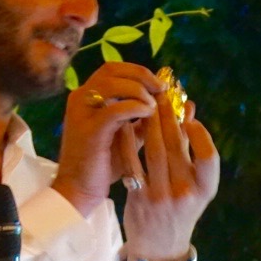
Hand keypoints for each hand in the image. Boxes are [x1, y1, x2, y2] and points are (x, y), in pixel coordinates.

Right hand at [51, 63, 163, 216]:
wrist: (79, 190)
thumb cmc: (103, 165)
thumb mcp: (129, 137)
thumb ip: (146, 119)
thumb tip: (182, 106)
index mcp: (87, 98)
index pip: (113, 70)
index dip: (138, 72)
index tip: (159, 86)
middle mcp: (80, 99)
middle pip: (112, 70)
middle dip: (141, 77)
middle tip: (161, 90)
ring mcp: (82, 113)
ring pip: (112, 84)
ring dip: (139, 90)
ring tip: (154, 106)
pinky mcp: (89, 130)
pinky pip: (115, 109)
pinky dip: (135, 107)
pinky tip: (148, 115)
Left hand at [121, 95, 219, 260]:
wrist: (159, 246)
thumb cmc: (179, 208)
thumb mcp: (194, 184)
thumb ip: (192, 148)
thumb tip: (189, 108)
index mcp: (204, 189)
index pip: (209, 157)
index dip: (201, 134)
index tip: (189, 117)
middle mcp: (185, 193)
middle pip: (178, 147)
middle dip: (169, 117)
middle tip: (162, 94)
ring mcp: (161, 196)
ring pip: (154, 151)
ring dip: (150, 124)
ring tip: (145, 104)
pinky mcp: (138, 198)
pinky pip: (133, 163)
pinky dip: (129, 142)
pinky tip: (126, 124)